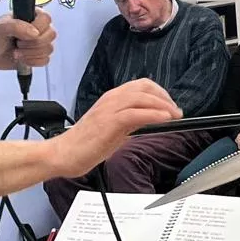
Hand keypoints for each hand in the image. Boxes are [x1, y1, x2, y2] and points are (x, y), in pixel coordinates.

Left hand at [0, 10, 55, 70]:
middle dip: (33, 44)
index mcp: (31, 16)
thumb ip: (15, 26)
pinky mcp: (37, 56)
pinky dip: (32, 62)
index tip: (23, 34)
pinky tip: (22, 59)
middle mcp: (38, 28)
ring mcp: (38, 43)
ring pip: (48, 49)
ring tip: (16, 52)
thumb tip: (35, 33)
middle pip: (51, 35)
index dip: (38, 28)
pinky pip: (45, 60)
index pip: (46, 18)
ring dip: (30, 54)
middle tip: (17, 44)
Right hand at [48, 80, 181, 177]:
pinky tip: (164, 120)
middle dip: (165, 98)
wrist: (63, 154)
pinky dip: (153, 115)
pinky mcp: (108, 122)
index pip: (141, 86)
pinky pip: (135, 113)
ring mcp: (108, 109)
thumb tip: (152, 119)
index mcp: (112, 99)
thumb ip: (132, 121)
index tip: (171, 106)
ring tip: (174, 116)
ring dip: (162, 105)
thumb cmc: (86, 144)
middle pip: (144, 87)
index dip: (160, 93)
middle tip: (176, 112)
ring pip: (141, 97)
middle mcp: (111, 99)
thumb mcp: (115, 129)